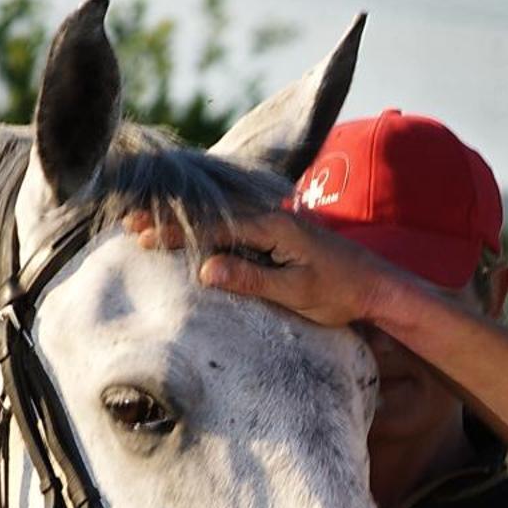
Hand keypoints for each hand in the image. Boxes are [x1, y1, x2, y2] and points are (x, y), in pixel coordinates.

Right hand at [122, 208, 406, 329]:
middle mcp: (272, 216)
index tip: (143, 233)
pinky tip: (187, 232)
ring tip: (147, 224)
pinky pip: (234, 225)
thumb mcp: (297, 293)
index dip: (177, 230)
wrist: (377, 285)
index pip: (215, 225)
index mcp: (274, 226)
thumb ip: (251, 279)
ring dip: (184, 221)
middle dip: (170, 218)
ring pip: (220, 217)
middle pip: (211, 214)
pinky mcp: (278, 233)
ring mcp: (275, 222)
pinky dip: (206, 227)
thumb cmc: (341, 293)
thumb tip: (205, 269)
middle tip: (130, 223)